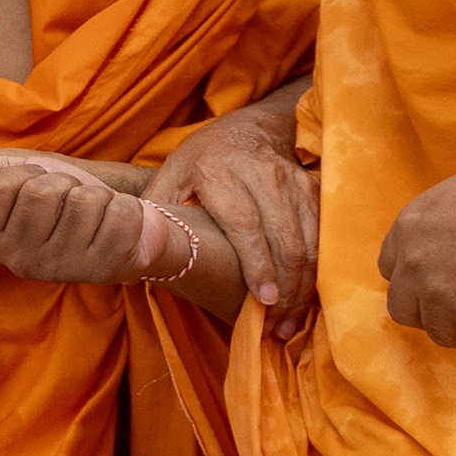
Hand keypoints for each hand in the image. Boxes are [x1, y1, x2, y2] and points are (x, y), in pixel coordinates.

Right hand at [0, 147, 172, 283]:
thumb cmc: (58, 195)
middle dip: (26, 175)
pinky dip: (106, 198)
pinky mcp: (96, 265)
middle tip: (42, 191)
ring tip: (75, 202)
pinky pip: (93, 205)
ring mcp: (49, 265)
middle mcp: (7, 259)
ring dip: (71, 184)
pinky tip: (106, 215)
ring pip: (49, 193)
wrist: (129, 221)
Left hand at [147, 87, 314, 335]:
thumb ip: (155, 209)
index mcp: (219, 173)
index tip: (264, 299)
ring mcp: (293, 181)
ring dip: (305, 285)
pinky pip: (324, 233)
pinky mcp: (313, 188)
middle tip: (278, 328)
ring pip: (309, 239)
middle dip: (286, 288)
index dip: (257, 263)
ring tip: (292, 322)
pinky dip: (320, 268)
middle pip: (284, 239)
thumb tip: (131, 251)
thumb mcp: (171, 174)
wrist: (250, 128)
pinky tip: (309, 298)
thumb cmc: (203, 160)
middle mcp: (262, 175)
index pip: (245, 223)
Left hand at [378, 152, 455, 349]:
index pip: (392, 269)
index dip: (419, 281)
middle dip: (436, 314)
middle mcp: (416, 261)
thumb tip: (455, 248)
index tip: (447, 286)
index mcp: (411, 224)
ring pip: (443, 333)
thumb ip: (447, 225)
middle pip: (405, 308)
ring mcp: (442, 295)